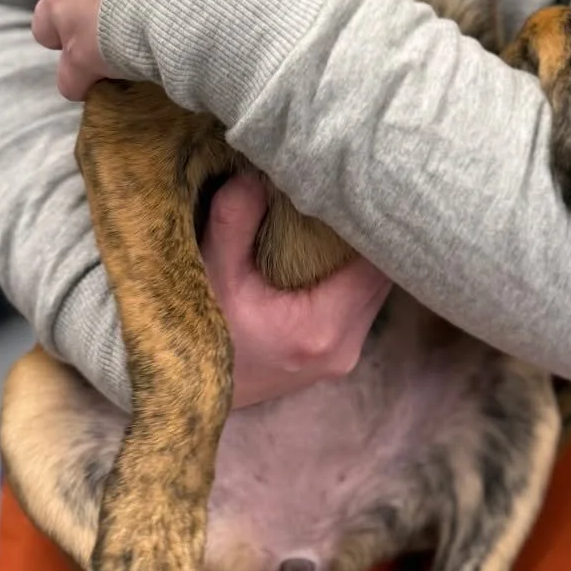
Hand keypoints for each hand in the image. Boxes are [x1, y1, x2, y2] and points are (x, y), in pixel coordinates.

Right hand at [202, 173, 392, 408]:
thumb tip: (254, 175)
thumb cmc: (199, 336)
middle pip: (384, 277)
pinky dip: (355, 275)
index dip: (374, 224)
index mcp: (321, 328)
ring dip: (366, 255)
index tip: (365, 186)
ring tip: (348, 213)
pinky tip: (338, 247)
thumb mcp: (211, 273)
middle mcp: (344, 346)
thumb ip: (234, 221)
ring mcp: (343, 355)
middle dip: (374, 235)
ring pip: (376, 290)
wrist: (186, 395)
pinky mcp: (335, 356)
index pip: (378, 264)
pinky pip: (362, 303)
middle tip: (360, 189)